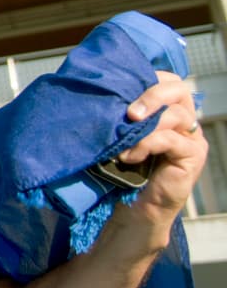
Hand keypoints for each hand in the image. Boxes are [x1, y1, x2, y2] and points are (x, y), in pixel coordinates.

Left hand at [116, 71, 206, 231]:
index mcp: (168, 109)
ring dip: (145, 126)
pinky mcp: (192, 156)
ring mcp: (192, 138)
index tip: (121, 88)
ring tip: (122, 144)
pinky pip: (172, 139)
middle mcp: (184, 119)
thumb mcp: (120, 135)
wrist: (133, 209)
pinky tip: (129, 157)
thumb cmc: (122, 170)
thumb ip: (121, 115)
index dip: (148, 78)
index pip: (168, 80)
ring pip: (176, 114)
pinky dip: (147, 144)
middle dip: (151, 95)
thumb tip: (95, 91)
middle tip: (129, 113)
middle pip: (178, 89)